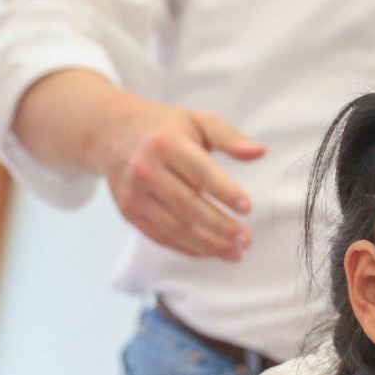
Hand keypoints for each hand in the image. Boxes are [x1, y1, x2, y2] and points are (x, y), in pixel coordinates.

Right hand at [101, 96, 264, 259]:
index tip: (247, 207)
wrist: (114, 134)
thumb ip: (230, 137)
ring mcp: (135, 194)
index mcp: (166, 144)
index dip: (224, 191)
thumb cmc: (166, 128)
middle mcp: (146, 169)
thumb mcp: (198, 121)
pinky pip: (160, 236)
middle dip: (220, 226)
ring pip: (174, 226)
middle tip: (246, 240)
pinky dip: (187, 248)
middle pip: (187, 205)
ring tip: (235, 252)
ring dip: (207, 244)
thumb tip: (260, 151)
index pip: (199, 171)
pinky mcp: (130, 211)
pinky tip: (210, 251)